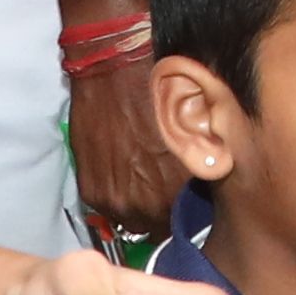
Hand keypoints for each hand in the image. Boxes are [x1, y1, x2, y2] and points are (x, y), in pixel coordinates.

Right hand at [65, 62, 184, 233]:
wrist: (114, 69)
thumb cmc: (159, 91)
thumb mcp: (193, 130)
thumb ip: (198, 165)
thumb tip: (204, 180)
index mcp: (178, 189)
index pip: (188, 220)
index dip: (187, 206)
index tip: (186, 194)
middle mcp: (146, 203)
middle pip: (159, 224)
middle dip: (162, 207)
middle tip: (161, 184)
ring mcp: (115, 200)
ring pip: (132, 220)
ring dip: (137, 204)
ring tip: (139, 177)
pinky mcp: (92, 191)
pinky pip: (108, 207)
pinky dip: (115, 193)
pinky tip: (120, 170)